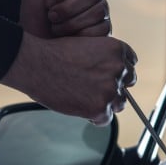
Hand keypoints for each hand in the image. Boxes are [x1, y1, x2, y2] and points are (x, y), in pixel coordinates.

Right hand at [1, 32, 137, 124]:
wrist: (35, 64)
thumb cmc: (53, 54)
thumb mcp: (86, 45)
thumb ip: (104, 59)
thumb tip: (112, 77)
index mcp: (116, 50)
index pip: (130, 65)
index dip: (117, 72)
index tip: (107, 77)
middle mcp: (118, 69)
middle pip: (127, 84)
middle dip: (114, 88)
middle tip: (94, 90)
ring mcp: (110, 90)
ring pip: (119, 103)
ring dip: (106, 104)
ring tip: (85, 99)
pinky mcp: (100, 108)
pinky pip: (106, 119)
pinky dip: (95, 117)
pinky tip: (81, 108)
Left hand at [20, 0, 110, 38]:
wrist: (36, 42)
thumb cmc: (35, 12)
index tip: (47, 2)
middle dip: (66, 8)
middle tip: (51, 16)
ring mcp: (102, 10)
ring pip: (97, 12)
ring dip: (71, 23)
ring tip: (57, 27)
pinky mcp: (104, 29)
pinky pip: (101, 30)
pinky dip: (80, 35)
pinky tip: (69, 38)